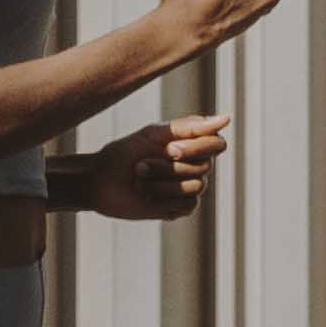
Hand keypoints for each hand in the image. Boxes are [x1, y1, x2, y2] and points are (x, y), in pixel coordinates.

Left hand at [63, 118, 226, 224]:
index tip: (171, 149)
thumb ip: (190, 126)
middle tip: (141, 166)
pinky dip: (162, 198)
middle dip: (168, 166)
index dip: (198, 148)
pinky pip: (188, 203)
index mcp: (191, 145)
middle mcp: (194, 166)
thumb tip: (227, 118)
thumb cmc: (124, 153)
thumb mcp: (154, 134)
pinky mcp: (179, 208)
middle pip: (204, 167)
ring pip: (195, 185)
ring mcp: (188, 188)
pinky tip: (146, 196)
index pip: (217, 144)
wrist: (98, 180)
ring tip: (140, 180)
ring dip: (162, 182)